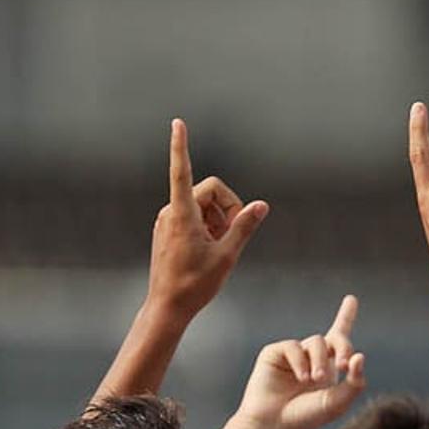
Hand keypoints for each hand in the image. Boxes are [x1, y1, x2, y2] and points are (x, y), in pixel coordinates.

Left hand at [147, 119, 268, 315]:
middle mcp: (171, 212)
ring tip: (220, 247)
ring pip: (203, 205)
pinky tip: (209, 250)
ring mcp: (168, 220)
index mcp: (182, 214)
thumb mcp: (227, 255)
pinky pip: (194, 217)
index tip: (178, 123)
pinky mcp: (168, 229)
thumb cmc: (196, 283)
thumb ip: (244, 226)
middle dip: (227, 207)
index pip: (182, 171)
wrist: (167, 306)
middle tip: (234, 235)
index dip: (181, 146)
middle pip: (208, 191)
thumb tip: (261, 205)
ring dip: (219, 220)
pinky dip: (208, 227)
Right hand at [235, 296, 367, 428]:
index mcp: (330, 368)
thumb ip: (354, 382)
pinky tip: (300, 378)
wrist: (274, 425)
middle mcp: (313, 358)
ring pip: (317, 342)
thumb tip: (361, 356)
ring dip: (320, 361)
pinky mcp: (275, 353)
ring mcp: (294, 355)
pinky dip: (300, 361)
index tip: (351, 299)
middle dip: (344, 347)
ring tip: (314, 381)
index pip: (340, 338)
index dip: (345, 317)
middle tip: (345, 364)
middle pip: (335, 338)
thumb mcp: (337, 402)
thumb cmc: (306, 417)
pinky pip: (293, 346)